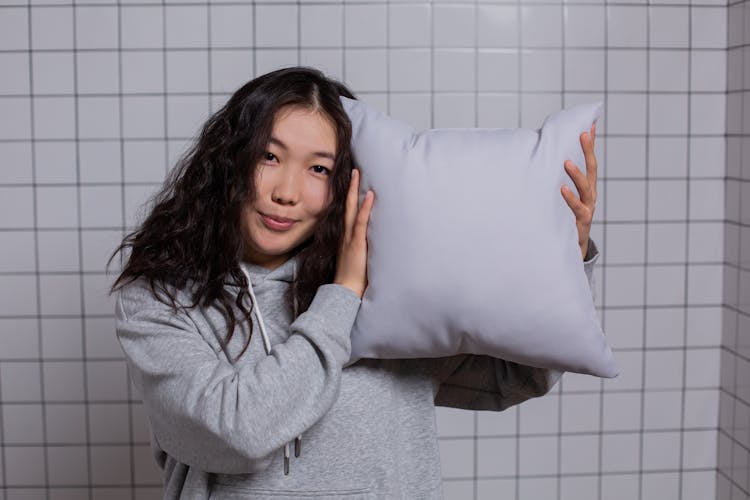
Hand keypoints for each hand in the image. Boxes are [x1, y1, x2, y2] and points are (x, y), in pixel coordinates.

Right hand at [334, 169, 373, 297]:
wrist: (345, 291)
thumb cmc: (353, 278)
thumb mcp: (356, 259)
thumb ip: (361, 248)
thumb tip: (371, 242)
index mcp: (346, 237)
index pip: (348, 212)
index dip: (350, 197)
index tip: (353, 182)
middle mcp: (346, 234)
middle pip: (347, 205)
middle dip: (350, 187)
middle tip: (354, 170)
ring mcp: (350, 238)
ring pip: (352, 209)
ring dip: (355, 190)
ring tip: (359, 174)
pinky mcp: (357, 244)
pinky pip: (361, 223)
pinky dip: (365, 208)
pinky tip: (369, 196)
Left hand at [561, 122, 597, 259]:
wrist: (568, 247)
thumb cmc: (562, 217)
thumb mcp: (561, 197)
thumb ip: (555, 180)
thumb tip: (541, 158)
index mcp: (586, 186)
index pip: (590, 161)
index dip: (590, 144)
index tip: (589, 125)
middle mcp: (589, 195)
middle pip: (591, 169)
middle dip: (588, 151)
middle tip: (583, 134)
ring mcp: (587, 208)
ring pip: (585, 188)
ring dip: (576, 174)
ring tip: (566, 162)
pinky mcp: (581, 221)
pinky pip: (577, 208)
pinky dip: (569, 198)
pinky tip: (562, 189)